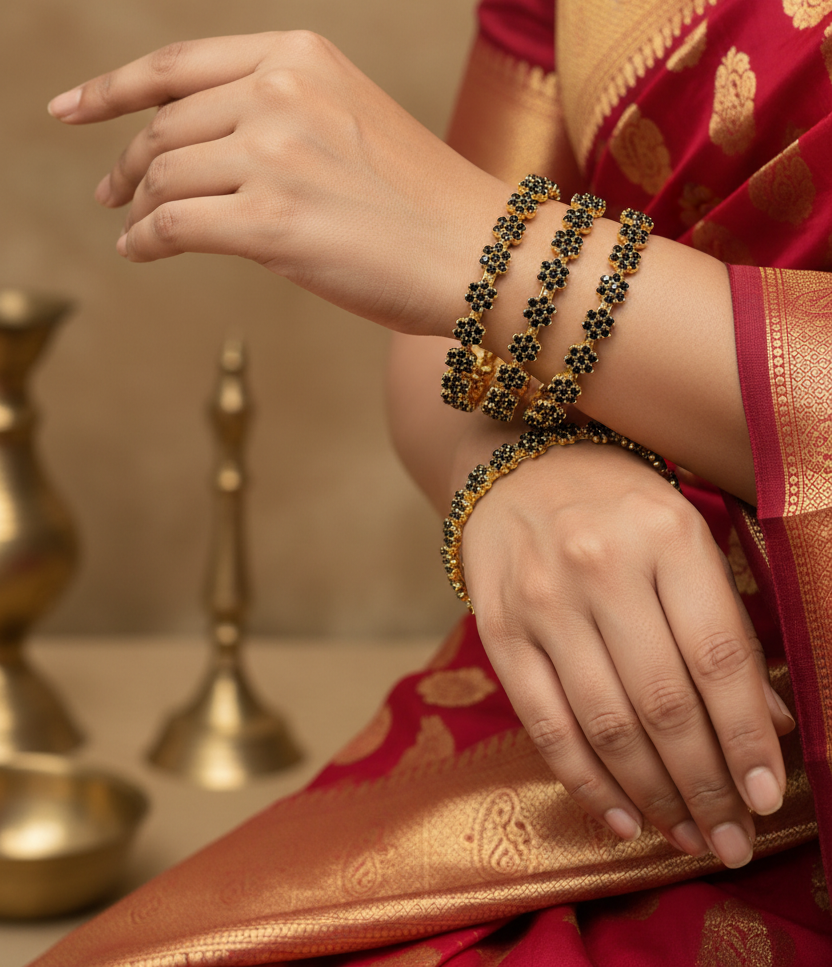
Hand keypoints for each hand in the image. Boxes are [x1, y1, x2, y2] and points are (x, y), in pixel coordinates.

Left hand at [47, 32, 505, 334]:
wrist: (483, 249)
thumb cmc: (420, 197)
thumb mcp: (348, 115)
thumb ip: (275, 108)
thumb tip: (185, 141)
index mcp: (301, 54)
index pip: (178, 65)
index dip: (111, 89)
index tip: (68, 110)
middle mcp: (282, 92)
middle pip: (163, 128)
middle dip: (126, 163)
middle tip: (110, 191)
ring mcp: (276, 155)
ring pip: (161, 177)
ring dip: (136, 205)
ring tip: (132, 225)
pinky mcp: (271, 222)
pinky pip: (171, 226)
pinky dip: (144, 240)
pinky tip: (140, 250)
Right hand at [461, 437, 793, 867]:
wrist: (515, 461)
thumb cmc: (619, 503)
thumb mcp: (686, 535)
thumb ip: (727, 622)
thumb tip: (774, 724)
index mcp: (666, 534)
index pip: (719, 656)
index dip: (748, 737)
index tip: (769, 798)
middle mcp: (602, 565)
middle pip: (665, 702)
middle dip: (706, 787)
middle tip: (732, 842)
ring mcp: (544, 600)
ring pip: (608, 723)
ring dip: (654, 796)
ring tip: (687, 837)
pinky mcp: (500, 629)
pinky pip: (545, 724)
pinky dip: (586, 782)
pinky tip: (621, 818)